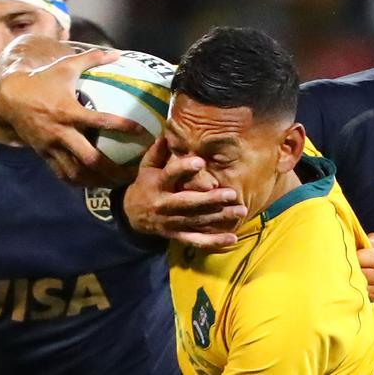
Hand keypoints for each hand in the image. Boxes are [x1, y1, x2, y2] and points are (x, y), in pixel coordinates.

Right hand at [0, 34, 144, 186]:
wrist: (9, 98)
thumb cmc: (42, 80)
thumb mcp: (66, 66)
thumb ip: (92, 58)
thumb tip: (117, 53)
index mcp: (68, 111)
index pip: (99, 121)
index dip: (122, 127)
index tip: (142, 131)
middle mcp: (61, 133)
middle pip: (90, 160)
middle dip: (112, 170)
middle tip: (132, 174)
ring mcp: (51, 147)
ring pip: (76, 173)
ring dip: (98, 181)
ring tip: (117, 184)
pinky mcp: (44, 155)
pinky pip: (63, 175)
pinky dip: (79, 182)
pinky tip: (94, 184)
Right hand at [123, 138, 247, 247]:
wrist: (133, 215)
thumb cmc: (146, 185)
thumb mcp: (147, 167)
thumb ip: (158, 152)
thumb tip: (168, 133)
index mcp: (157, 184)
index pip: (171, 175)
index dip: (184, 168)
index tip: (200, 161)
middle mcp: (164, 205)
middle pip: (188, 203)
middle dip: (210, 199)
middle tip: (231, 194)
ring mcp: (171, 222)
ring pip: (197, 221)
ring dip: (219, 218)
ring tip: (241, 211)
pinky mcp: (177, 235)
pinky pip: (197, 240)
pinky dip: (214, 242)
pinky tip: (232, 238)